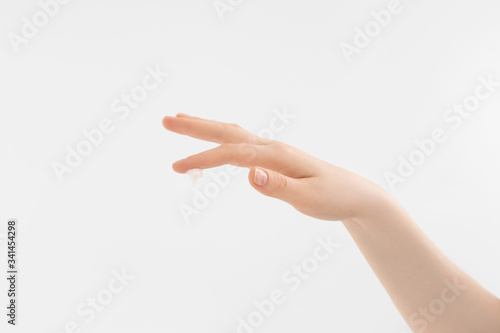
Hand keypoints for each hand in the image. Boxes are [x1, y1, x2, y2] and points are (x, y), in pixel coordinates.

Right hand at [162, 113, 388, 220]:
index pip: (232, 154)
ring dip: (205, 127)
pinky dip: (221, 138)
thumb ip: (279, 187)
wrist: (354, 193)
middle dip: (195, 127)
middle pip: (227, 132)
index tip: (177, 168)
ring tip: (181, 121)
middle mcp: (272, 147)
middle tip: (166, 120)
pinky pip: (241, 143)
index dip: (203, 159)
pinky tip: (215, 141)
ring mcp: (272, 150)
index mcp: (277, 156)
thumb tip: (250, 175)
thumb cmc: (333, 197)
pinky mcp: (273, 158)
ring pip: (233, 133)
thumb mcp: (309, 199)